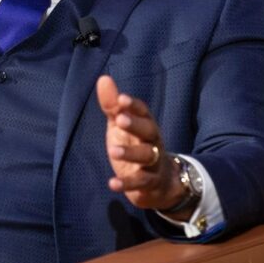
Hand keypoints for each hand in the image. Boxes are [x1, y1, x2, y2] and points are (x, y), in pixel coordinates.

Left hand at [97, 75, 188, 216]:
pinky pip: (141, 183)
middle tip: (119, 120)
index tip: (121, 99)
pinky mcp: (151, 184)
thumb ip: (112, 105)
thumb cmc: (135, 146)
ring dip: (130, 153)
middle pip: (149, 131)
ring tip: (112, 151)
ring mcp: (154, 163)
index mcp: (146, 125)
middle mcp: (153, 142)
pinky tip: (112, 183)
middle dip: (136, 125)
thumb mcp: (121, 126)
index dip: (134, 106)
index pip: (144, 112)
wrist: (160, 183)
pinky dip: (127, 183)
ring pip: (147, 156)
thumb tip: (103, 78)